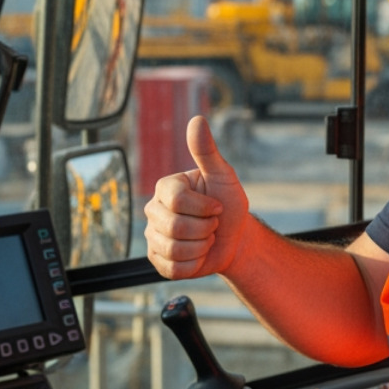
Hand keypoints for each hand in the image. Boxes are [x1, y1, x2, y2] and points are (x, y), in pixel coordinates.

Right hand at [144, 116, 250, 278]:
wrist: (235, 239)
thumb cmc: (229, 204)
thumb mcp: (223, 176)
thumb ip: (207, 151)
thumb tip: (197, 120)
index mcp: (166, 187)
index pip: (177, 200)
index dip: (205, 207)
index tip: (218, 206)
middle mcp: (153, 210)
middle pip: (174, 226)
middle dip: (205, 229)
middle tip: (213, 224)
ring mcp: (153, 236)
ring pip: (174, 249)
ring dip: (201, 246)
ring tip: (207, 238)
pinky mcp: (157, 260)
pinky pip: (172, 268)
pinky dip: (194, 264)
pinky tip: (199, 254)